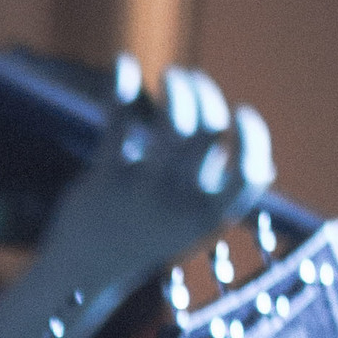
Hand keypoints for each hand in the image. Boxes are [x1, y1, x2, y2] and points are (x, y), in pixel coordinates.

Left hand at [10, 64, 273, 337]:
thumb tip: (253, 153)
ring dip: (178, 85)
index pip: (250, 175)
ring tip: (170, 75)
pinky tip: (122, 64)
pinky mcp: (104, 179)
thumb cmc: (142, 238)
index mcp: (207, 216)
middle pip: (210, 129)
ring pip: (174, 120)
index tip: (241, 114)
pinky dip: (122, 84)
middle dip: (205, 93)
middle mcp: (179, 203)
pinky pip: (119, 120)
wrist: (82, 274)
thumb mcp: (187, 221)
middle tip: (188, 81)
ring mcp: (141, 191)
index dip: (255, 138)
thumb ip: (215, 187)